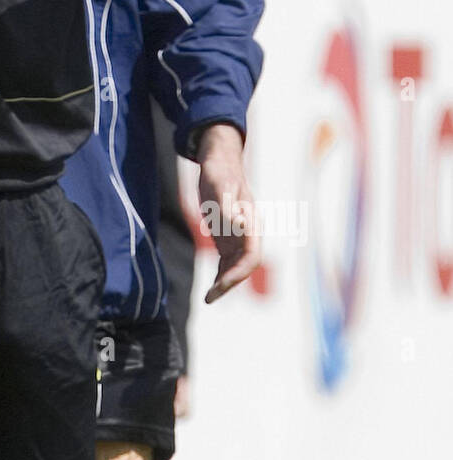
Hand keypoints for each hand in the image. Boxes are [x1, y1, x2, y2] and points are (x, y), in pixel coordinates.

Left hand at [196, 123, 259, 302]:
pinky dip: (221, 274)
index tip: (221, 285)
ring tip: (208, 298)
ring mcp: (239, 236)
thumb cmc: (219, 173)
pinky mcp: (229, 236)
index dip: (238, 274)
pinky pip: (228, 261)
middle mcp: (248, 233)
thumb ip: (227, 207)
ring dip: (225, 283)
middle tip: (209, 297)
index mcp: (251, 222)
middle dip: (229, 284)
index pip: (251, 257)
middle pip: (245, 266)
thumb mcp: (219, 187)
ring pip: (236, 267)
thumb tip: (239, 224)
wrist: (219, 162)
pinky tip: (211, 287)